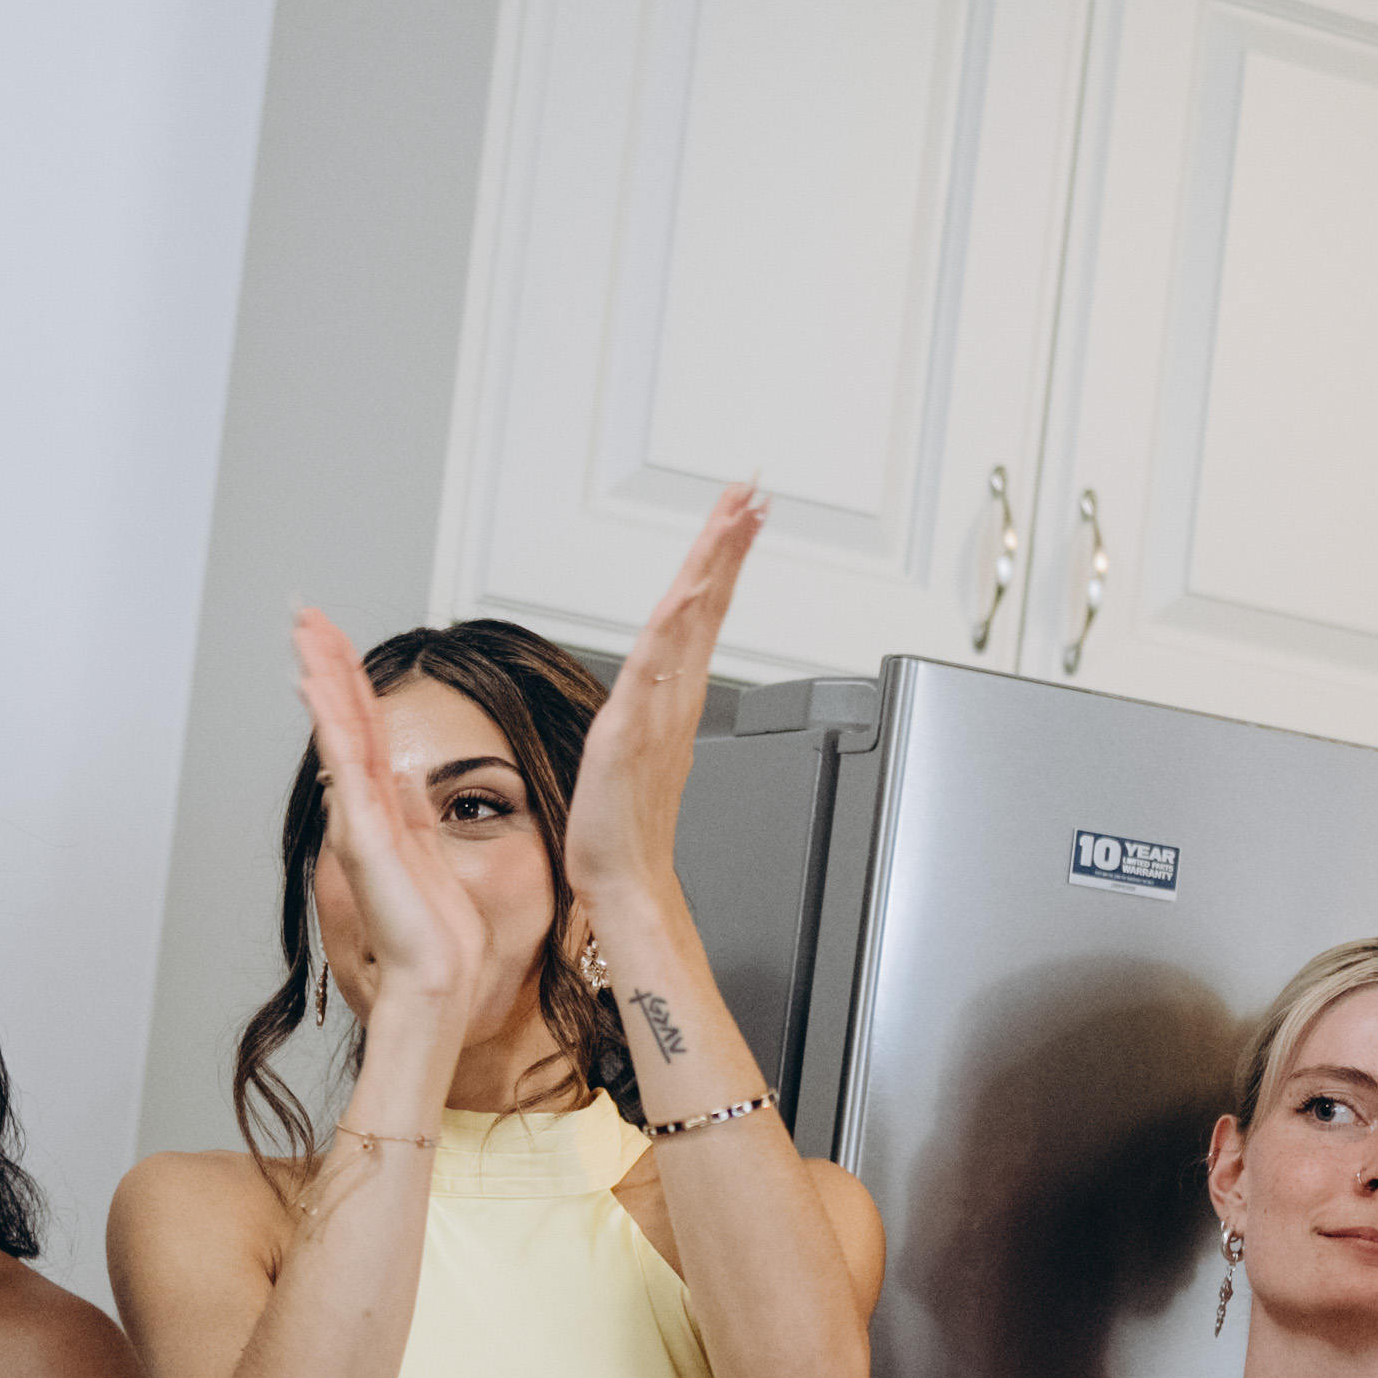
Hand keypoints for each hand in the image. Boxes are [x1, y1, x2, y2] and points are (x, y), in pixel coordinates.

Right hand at [294, 600, 489, 1024]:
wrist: (436, 980)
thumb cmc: (439, 937)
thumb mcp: (434, 856)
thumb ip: (417, 813)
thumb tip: (410, 775)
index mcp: (387, 810)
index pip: (366, 729)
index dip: (350, 683)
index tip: (335, 641)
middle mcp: (364, 808)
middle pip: (344, 717)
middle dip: (325, 662)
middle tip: (305, 614)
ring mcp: (357, 818)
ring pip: (336, 729)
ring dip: (320, 674)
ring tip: (304, 629)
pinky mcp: (361, 832)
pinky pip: (342, 761)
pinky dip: (327, 719)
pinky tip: (314, 683)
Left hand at [565, 485, 762, 945]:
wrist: (627, 883)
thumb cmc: (625, 832)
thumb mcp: (630, 755)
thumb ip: (642, 715)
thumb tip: (645, 686)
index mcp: (672, 699)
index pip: (702, 614)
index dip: (721, 563)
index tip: (740, 517)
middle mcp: (674, 699)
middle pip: (708, 603)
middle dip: (730, 544)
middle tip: (752, 494)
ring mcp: (658, 712)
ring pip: (691, 620)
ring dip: (714, 565)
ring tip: (736, 516)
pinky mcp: (632, 732)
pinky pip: (657, 666)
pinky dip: (677, 625)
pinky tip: (688, 592)